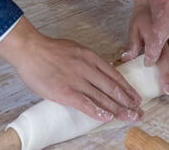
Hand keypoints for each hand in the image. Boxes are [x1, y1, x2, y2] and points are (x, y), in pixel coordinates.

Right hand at [0, 17, 142, 122]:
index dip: (127, 88)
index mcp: (90, 57)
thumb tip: (101, 69)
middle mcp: (87, 68)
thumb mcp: (75, 49)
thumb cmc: (49, 50)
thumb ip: (88, 60)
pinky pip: (85, 104)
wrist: (30, 50)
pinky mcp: (65, 92)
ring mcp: (77, 81)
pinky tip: (107, 118)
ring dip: (117, 109)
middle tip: (138, 111)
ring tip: (129, 117)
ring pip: (102, 97)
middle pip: (112, 88)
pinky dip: (98, 112)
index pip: (114, 75)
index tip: (135, 97)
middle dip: (127, 101)